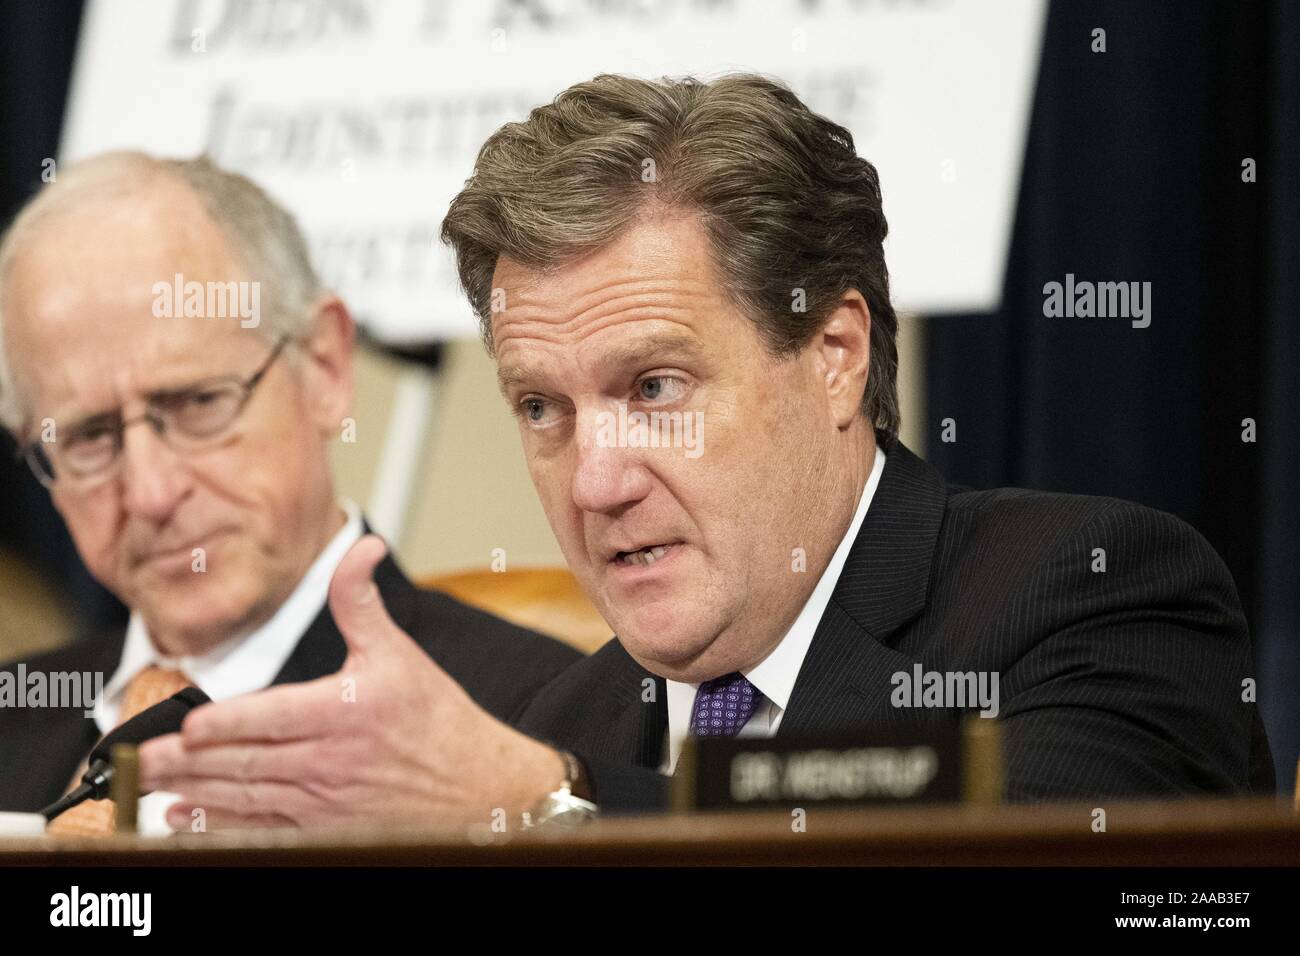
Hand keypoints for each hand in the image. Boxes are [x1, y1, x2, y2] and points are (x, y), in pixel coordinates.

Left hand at [138, 534, 565, 830]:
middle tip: (141, 758)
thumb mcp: (401, 652)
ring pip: (246, 798)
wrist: (480, 787)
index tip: (188, 726)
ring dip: (195, 791)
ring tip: (150, 783)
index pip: (272, 719)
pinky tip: (187, 816)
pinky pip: (262, 830)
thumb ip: (361, 601)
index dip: (225, 726)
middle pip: (245, 763)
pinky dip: (221, 825)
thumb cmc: (438, 722)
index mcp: (346, 711)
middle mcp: (331, 762)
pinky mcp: (325, 829)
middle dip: (187, 762)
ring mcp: (325, 802)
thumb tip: (360, 549)